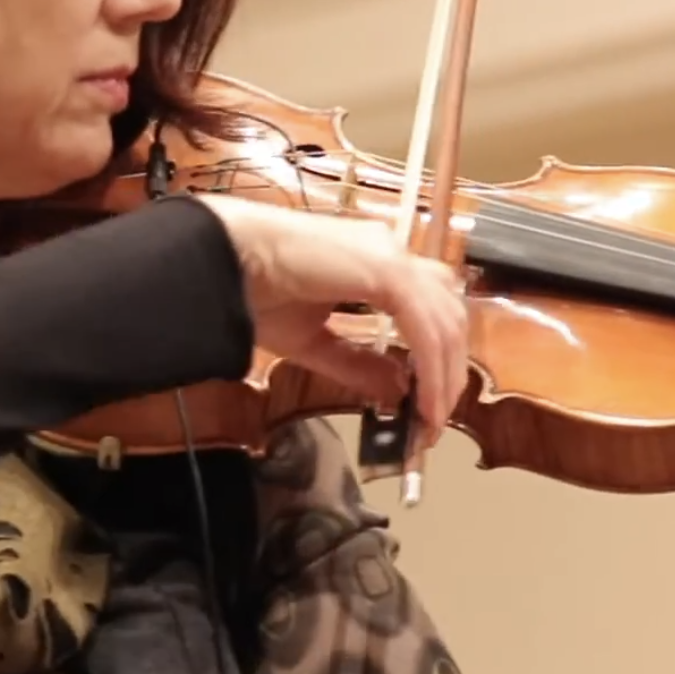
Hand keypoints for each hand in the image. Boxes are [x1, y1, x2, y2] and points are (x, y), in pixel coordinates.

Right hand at [193, 194, 468, 444]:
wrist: (225, 261)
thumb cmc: (254, 291)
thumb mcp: (314, 341)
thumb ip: (358, 363)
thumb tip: (396, 389)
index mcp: (373, 261)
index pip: (429, 306)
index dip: (438, 355)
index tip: (428, 402)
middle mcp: (390, 252)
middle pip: (448, 315)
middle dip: (449, 372)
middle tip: (434, 421)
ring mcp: (390, 256)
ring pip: (445, 322)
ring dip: (444, 376)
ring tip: (430, 420)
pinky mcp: (385, 269)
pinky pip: (425, 327)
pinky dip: (431, 369)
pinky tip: (422, 402)